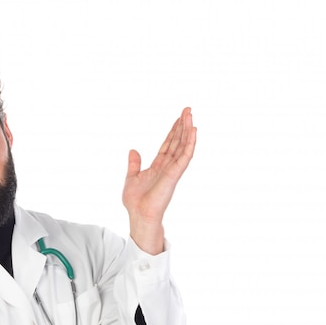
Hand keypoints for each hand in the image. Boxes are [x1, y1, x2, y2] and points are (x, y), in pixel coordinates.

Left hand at [122, 108, 195, 253]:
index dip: (173, 132)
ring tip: (191, 115)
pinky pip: (185, 157)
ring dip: (187, 131)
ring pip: (183, 147)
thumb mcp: (131, 178)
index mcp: (158, 167)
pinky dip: (190, 144)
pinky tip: (194, 132)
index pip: (168, 145)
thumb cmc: (135, 202)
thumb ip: (134, 164)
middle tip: (188, 110)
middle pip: (177, 142)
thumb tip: (133, 150)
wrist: (139, 215)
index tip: (178, 118)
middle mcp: (167, 167)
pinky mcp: (174, 175)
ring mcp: (172, 170)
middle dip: (182, 126)